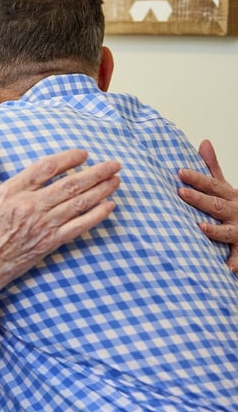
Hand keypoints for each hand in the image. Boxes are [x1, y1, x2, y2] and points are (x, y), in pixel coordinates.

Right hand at [0, 143, 120, 296]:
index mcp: (10, 191)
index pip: (46, 168)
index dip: (68, 159)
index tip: (83, 154)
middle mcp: (29, 206)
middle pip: (70, 184)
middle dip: (95, 173)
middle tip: (114, 165)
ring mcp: (41, 226)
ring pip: (78, 204)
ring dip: (100, 191)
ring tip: (116, 181)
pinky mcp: (47, 244)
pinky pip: (77, 228)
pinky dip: (95, 217)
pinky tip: (108, 207)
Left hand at [178, 139, 237, 271]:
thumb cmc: (237, 207)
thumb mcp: (227, 187)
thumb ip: (213, 168)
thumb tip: (204, 142)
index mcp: (230, 196)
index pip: (212, 185)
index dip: (196, 178)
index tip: (178, 172)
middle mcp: (236, 212)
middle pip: (216, 205)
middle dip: (200, 199)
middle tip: (181, 193)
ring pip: (227, 232)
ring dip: (215, 231)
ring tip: (200, 228)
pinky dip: (234, 263)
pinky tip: (225, 268)